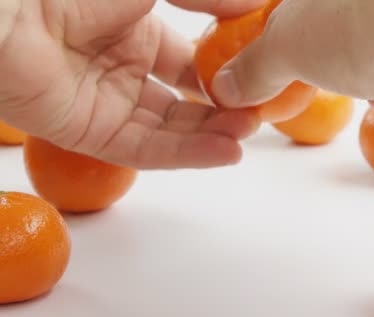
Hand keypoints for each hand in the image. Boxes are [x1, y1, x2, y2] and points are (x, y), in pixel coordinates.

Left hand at [0, 0, 264, 168]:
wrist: (7, 10)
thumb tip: (256, 6)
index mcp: (136, 33)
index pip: (190, 65)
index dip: (225, 74)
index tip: (258, 80)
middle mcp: (124, 71)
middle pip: (185, 103)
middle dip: (223, 110)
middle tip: (258, 114)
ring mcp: (107, 105)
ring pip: (170, 130)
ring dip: (211, 135)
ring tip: (248, 134)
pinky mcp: (90, 135)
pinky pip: (146, 151)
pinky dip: (187, 155)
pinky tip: (226, 152)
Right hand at [210, 0, 373, 118]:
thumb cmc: (362, 28)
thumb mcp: (287, 47)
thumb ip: (256, 67)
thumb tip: (225, 87)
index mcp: (325, 0)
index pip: (291, 20)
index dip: (274, 49)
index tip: (259, 78)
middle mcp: (367, 10)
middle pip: (332, 41)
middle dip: (322, 66)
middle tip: (310, 84)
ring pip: (371, 63)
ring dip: (364, 80)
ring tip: (368, 78)